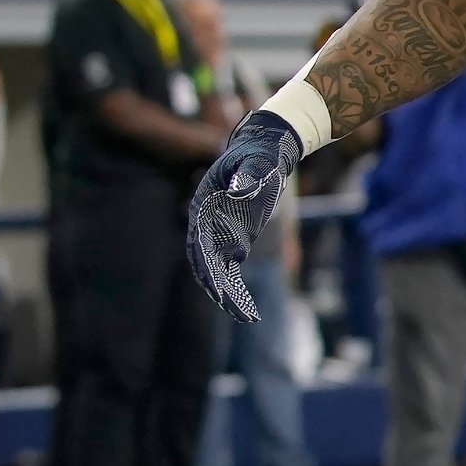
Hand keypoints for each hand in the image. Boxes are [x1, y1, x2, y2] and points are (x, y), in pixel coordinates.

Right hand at [187, 111, 301, 322]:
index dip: (209, 263)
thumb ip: (250, 176)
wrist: (264, 150)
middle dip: (217, 285)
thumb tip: (243, 192)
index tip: (220, 285)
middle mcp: (205, 220)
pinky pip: (228, 263)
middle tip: (233, 308)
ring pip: (214, 266)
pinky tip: (242, 302)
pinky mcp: (232, 234)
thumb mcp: (258, 162)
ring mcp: (217, 229)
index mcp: (205, 203)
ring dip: (225, 290)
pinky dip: (233, 282)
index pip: (200, 240)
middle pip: (204, 259)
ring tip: (242, 314)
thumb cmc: (261, 155)